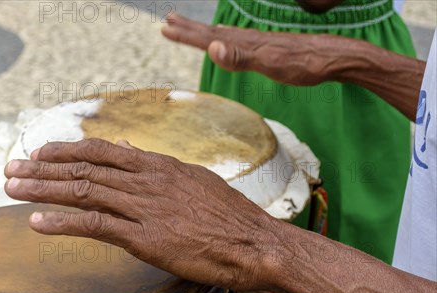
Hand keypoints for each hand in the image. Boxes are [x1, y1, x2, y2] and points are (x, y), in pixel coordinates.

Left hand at [4, 139, 284, 290]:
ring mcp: (144, 208)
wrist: (254, 242)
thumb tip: (125, 147)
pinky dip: (62, 223)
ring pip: (83, 192)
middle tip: (11, 167)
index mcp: (158, 165)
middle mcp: (146, 180)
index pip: (103, 150)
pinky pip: (96, 226)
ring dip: (43, 189)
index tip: (41, 151)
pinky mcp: (145, 238)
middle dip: (43, 167)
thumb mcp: (192, 178)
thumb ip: (154, 164)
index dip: (67, 150)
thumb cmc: (227, 214)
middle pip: (84, 168)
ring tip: (11, 187)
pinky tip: (36, 223)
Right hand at [161, 12, 356, 85]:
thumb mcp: (271, 64)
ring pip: (222, 35)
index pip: (208, 38)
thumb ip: (240, 58)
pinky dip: (223, 37)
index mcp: (245, 44)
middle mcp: (248, 40)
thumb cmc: (304, 65)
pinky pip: (237, 40)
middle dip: (188, 28)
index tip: (165, 28)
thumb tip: (212, 48)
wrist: (335, 58)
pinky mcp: (267, 47)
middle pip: (211, 33)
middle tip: (168, 20)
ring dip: (203, 31)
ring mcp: (258, 42)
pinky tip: (225, 38)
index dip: (186, 35)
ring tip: (187, 26)